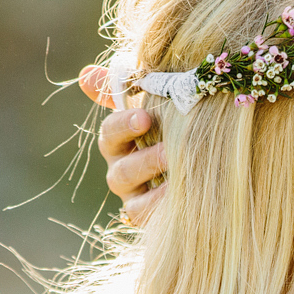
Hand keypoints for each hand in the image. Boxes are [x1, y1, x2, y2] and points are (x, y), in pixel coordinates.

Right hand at [82, 65, 166, 222]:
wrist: (206, 166)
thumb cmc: (177, 126)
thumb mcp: (159, 103)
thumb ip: (130, 87)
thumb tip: (86, 77)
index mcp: (120, 141)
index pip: (111, 132)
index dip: (124, 124)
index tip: (145, 117)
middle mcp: (121, 170)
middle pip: (120, 167)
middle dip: (144, 158)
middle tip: (168, 149)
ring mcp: (132, 197)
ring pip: (133, 195)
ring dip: (153, 180)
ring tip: (177, 168)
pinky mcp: (144, 217)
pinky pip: (144, 213)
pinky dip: (159, 203)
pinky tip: (181, 192)